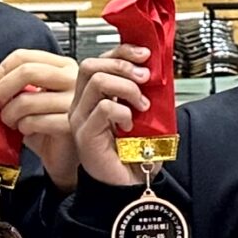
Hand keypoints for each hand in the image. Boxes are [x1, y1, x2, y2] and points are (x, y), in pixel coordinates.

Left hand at [0, 48, 78, 185]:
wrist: (64, 155)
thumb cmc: (46, 125)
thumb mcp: (29, 97)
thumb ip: (12, 83)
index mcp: (62, 66)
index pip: (24, 56)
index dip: (1, 70)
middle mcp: (73, 79)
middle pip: (26, 71)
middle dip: (4, 90)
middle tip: (0, 104)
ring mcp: (74, 101)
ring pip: (25, 100)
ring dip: (10, 115)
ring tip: (14, 122)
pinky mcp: (70, 124)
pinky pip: (33, 121)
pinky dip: (23, 128)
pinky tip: (28, 132)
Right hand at [62, 46, 148, 191]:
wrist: (132, 186)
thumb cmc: (138, 154)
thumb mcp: (148, 115)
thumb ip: (147, 92)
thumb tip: (157, 69)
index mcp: (95, 96)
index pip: (100, 59)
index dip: (122, 51)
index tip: (145, 54)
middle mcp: (82, 104)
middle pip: (91, 65)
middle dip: (123, 65)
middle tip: (144, 79)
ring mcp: (81, 119)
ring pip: (97, 81)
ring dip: (127, 88)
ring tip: (141, 105)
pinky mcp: (85, 135)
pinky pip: (104, 108)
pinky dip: (123, 111)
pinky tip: (130, 124)